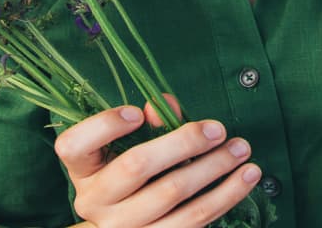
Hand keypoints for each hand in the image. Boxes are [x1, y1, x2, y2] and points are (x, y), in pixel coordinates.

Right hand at [54, 100, 260, 227]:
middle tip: (217, 128)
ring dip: (213, 169)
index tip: (136, 112)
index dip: (104, 125)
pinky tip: (247, 177)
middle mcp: (95, 202)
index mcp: (83, 171)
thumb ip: (145, 122)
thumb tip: (166, 106)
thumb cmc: (127, 176)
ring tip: (241, 149)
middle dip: (182, 142)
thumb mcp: (125, 148)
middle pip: (136, 166)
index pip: (74, 146)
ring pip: (171, 195)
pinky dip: (225, 196)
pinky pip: (194, 220)